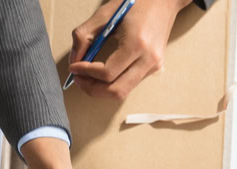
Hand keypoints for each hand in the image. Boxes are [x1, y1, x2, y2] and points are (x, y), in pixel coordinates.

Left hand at [69, 0, 193, 99]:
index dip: (86, 73)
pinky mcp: (154, 67)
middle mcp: (148, 59)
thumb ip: (84, 36)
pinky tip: (102, 73)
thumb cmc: (135, 2)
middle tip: (78, 79)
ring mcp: (154, 66)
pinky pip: (129, 84)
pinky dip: (112, 83)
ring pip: (123, 92)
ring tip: (87, 78)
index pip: (107, 73)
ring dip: (101, 89)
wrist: (164, 0)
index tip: (73, 67)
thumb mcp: (105, 14)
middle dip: (92, 89)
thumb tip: (74, 60)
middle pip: (116, 91)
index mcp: (136, 44)